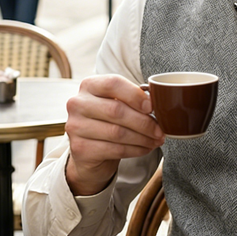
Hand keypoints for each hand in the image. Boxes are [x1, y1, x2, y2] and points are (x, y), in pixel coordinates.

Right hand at [64, 75, 164, 195]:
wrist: (88, 152)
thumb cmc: (108, 121)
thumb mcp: (117, 103)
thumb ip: (133, 99)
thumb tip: (158, 103)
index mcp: (89, 85)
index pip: (113, 83)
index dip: (135, 95)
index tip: (152, 107)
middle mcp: (77, 103)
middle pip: (116, 110)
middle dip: (144, 122)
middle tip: (161, 130)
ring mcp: (75, 127)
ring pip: (117, 132)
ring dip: (143, 138)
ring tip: (157, 140)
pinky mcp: (79, 149)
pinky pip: (114, 149)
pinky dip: (135, 150)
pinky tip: (146, 148)